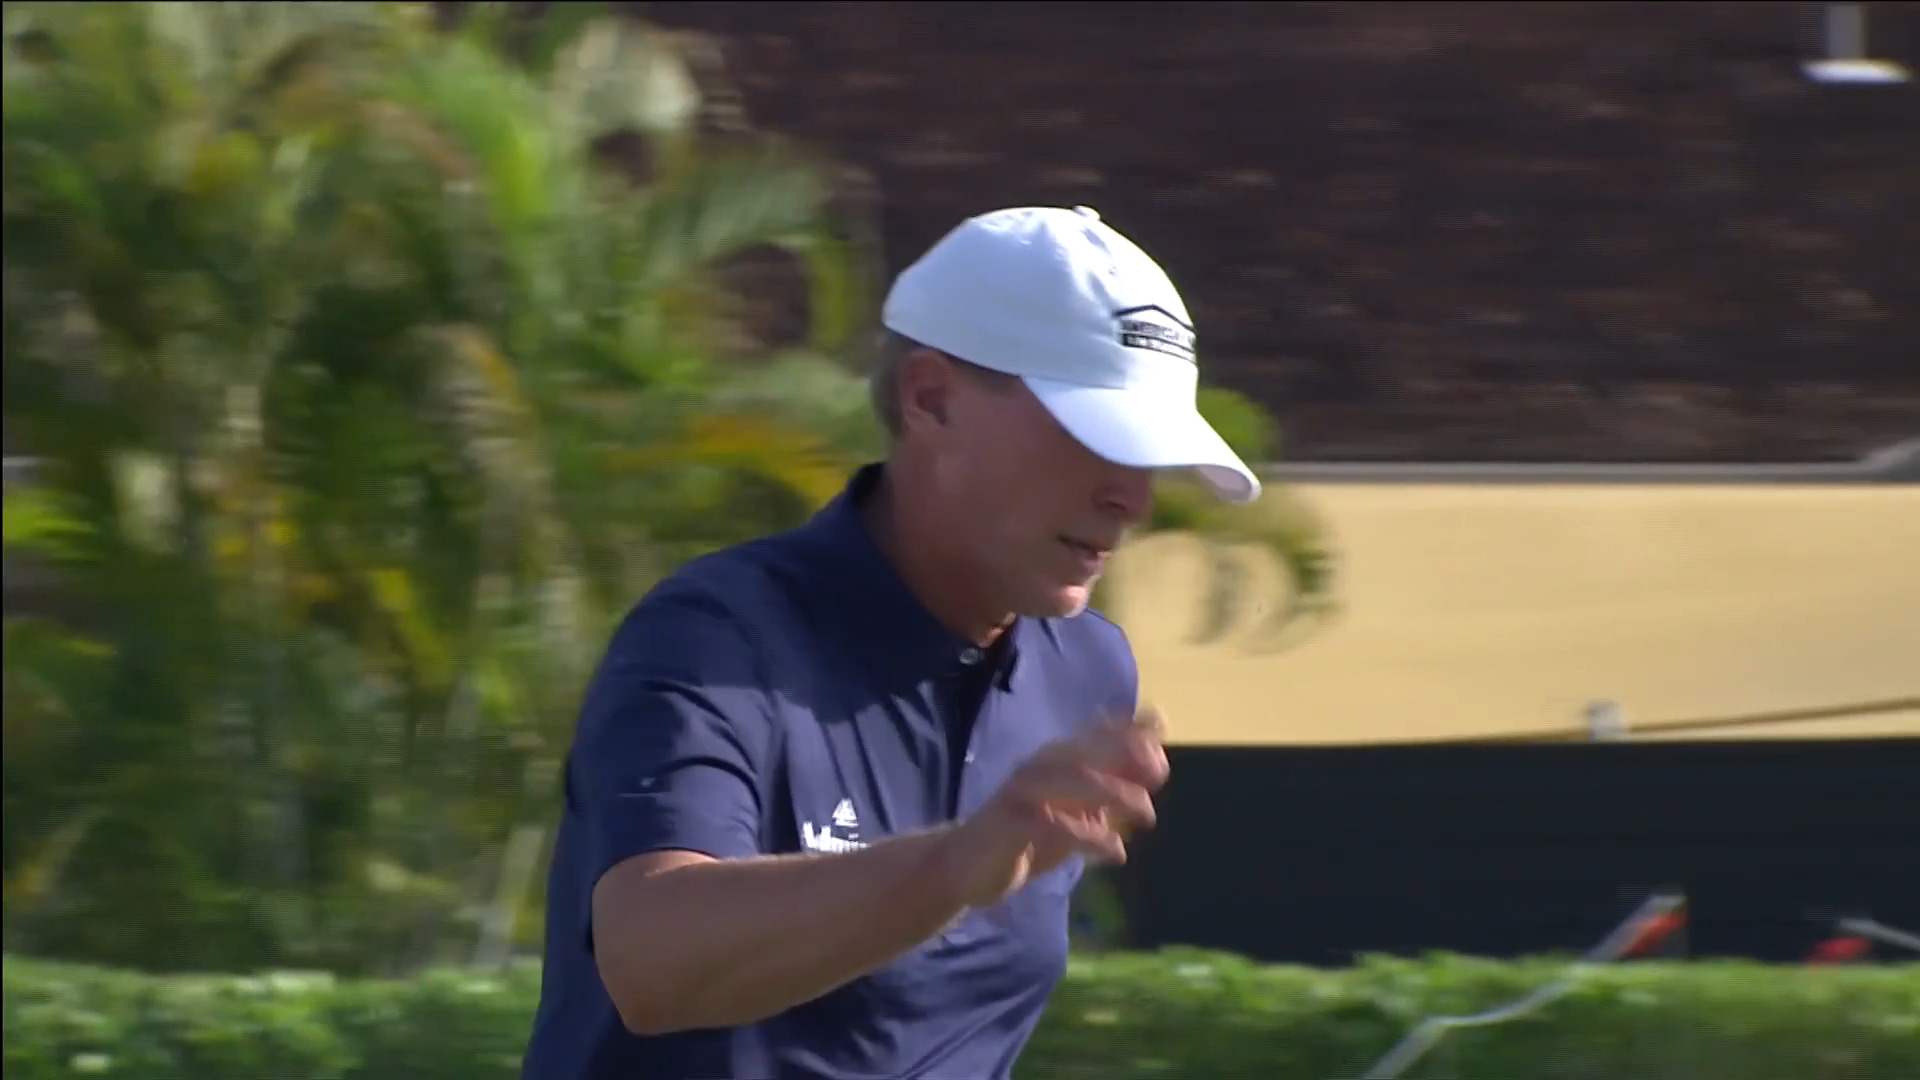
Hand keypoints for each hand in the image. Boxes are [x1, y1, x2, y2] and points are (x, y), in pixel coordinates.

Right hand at [938, 705, 1170, 908]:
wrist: (965, 867)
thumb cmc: (1030, 834)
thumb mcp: (1078, 809)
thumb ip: (1113, 784)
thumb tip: (1157, 756)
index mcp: (1057, 759)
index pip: (1096, 732)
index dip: (1131, 730)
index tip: (1162, 741)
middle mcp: (1039, 766)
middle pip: (1086, 749)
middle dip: (1126, 754)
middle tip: (1160, 774)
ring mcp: (1021, 792)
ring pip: (1070, 778)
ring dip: (1113, 793)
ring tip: (1147, 815)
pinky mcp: (1009, 825)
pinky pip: (1050, 824)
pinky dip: (1087, 835)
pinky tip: (1115, 852)